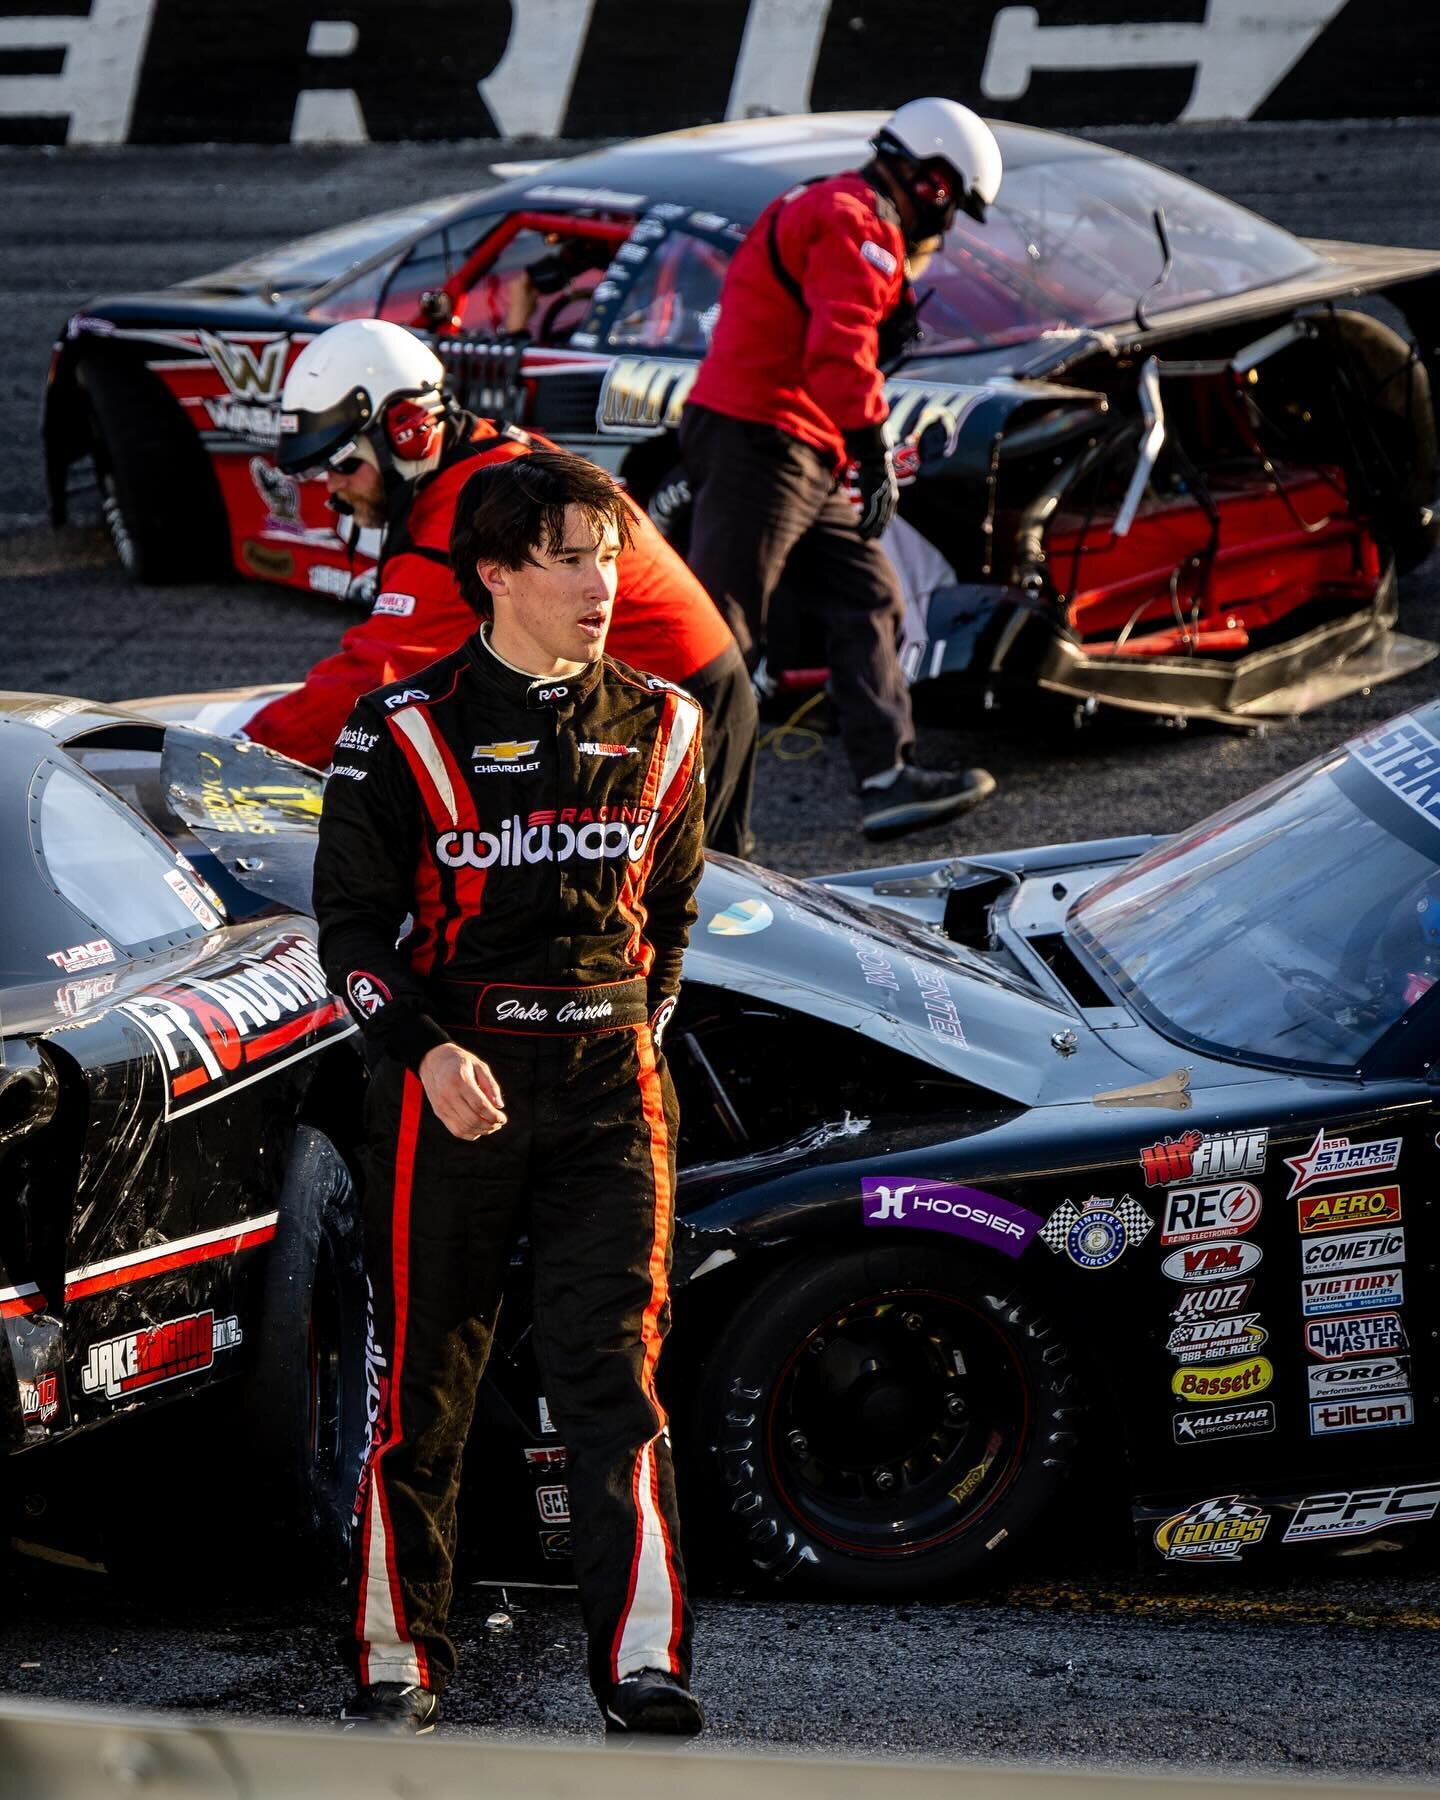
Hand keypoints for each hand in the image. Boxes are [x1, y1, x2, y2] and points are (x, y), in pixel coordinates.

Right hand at [418, 1043, 506, 1139]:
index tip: (503, 1118)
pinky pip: (455, 1130)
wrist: (433, 1060)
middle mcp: (448, 1095)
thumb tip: (500, 1105)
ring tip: (491, 1126)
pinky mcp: (438, 1112)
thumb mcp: (479, 1065)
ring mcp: (441, 1105)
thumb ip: (491, 1085)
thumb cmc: (460, 1062)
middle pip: (472, 1120)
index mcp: (460, 1081)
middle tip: (499, 1122)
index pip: (480, 1106)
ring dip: (481, 1131)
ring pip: (464, 1128)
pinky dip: (469, 1134)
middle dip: (490, 1125)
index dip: (494, 1116)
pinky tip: (479, 1129)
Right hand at [844, 426, 899, 540]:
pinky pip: (869, 517)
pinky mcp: (873, 499)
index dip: (881, 526)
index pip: (888, 516)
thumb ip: (876, 488)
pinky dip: (864, 525)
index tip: (875, 533)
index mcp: (892, 496)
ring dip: (868, 531)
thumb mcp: (878, 480)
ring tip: (861, 537)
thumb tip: (871, 490)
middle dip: (875, 532)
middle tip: (866, 539)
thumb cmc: (873, 465)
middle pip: (883, 521)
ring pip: (876, 521)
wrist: (874, 456)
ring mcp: (882, 500)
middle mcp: (889, 500)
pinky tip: (858, 530)